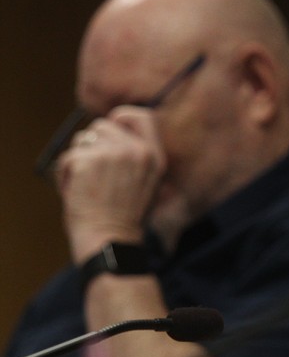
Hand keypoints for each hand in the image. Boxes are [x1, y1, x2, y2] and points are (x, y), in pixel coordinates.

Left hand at [55, 106, 165, 260]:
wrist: (111, 241)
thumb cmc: (124, 217)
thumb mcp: (147, 183)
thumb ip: (137, 156)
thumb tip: (114, 130)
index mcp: (154, 156)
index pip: (139, 116)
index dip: (120, 119)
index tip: (111, 136)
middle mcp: (136, 151)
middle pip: (102, 125)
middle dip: (94, 145)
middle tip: (99, 175)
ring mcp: (112, 154)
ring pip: (82, 139)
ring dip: (79, 159)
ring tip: (90, 185)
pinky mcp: (87, 161)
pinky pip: (68, 157)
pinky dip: (66, 174)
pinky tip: (78, 192)